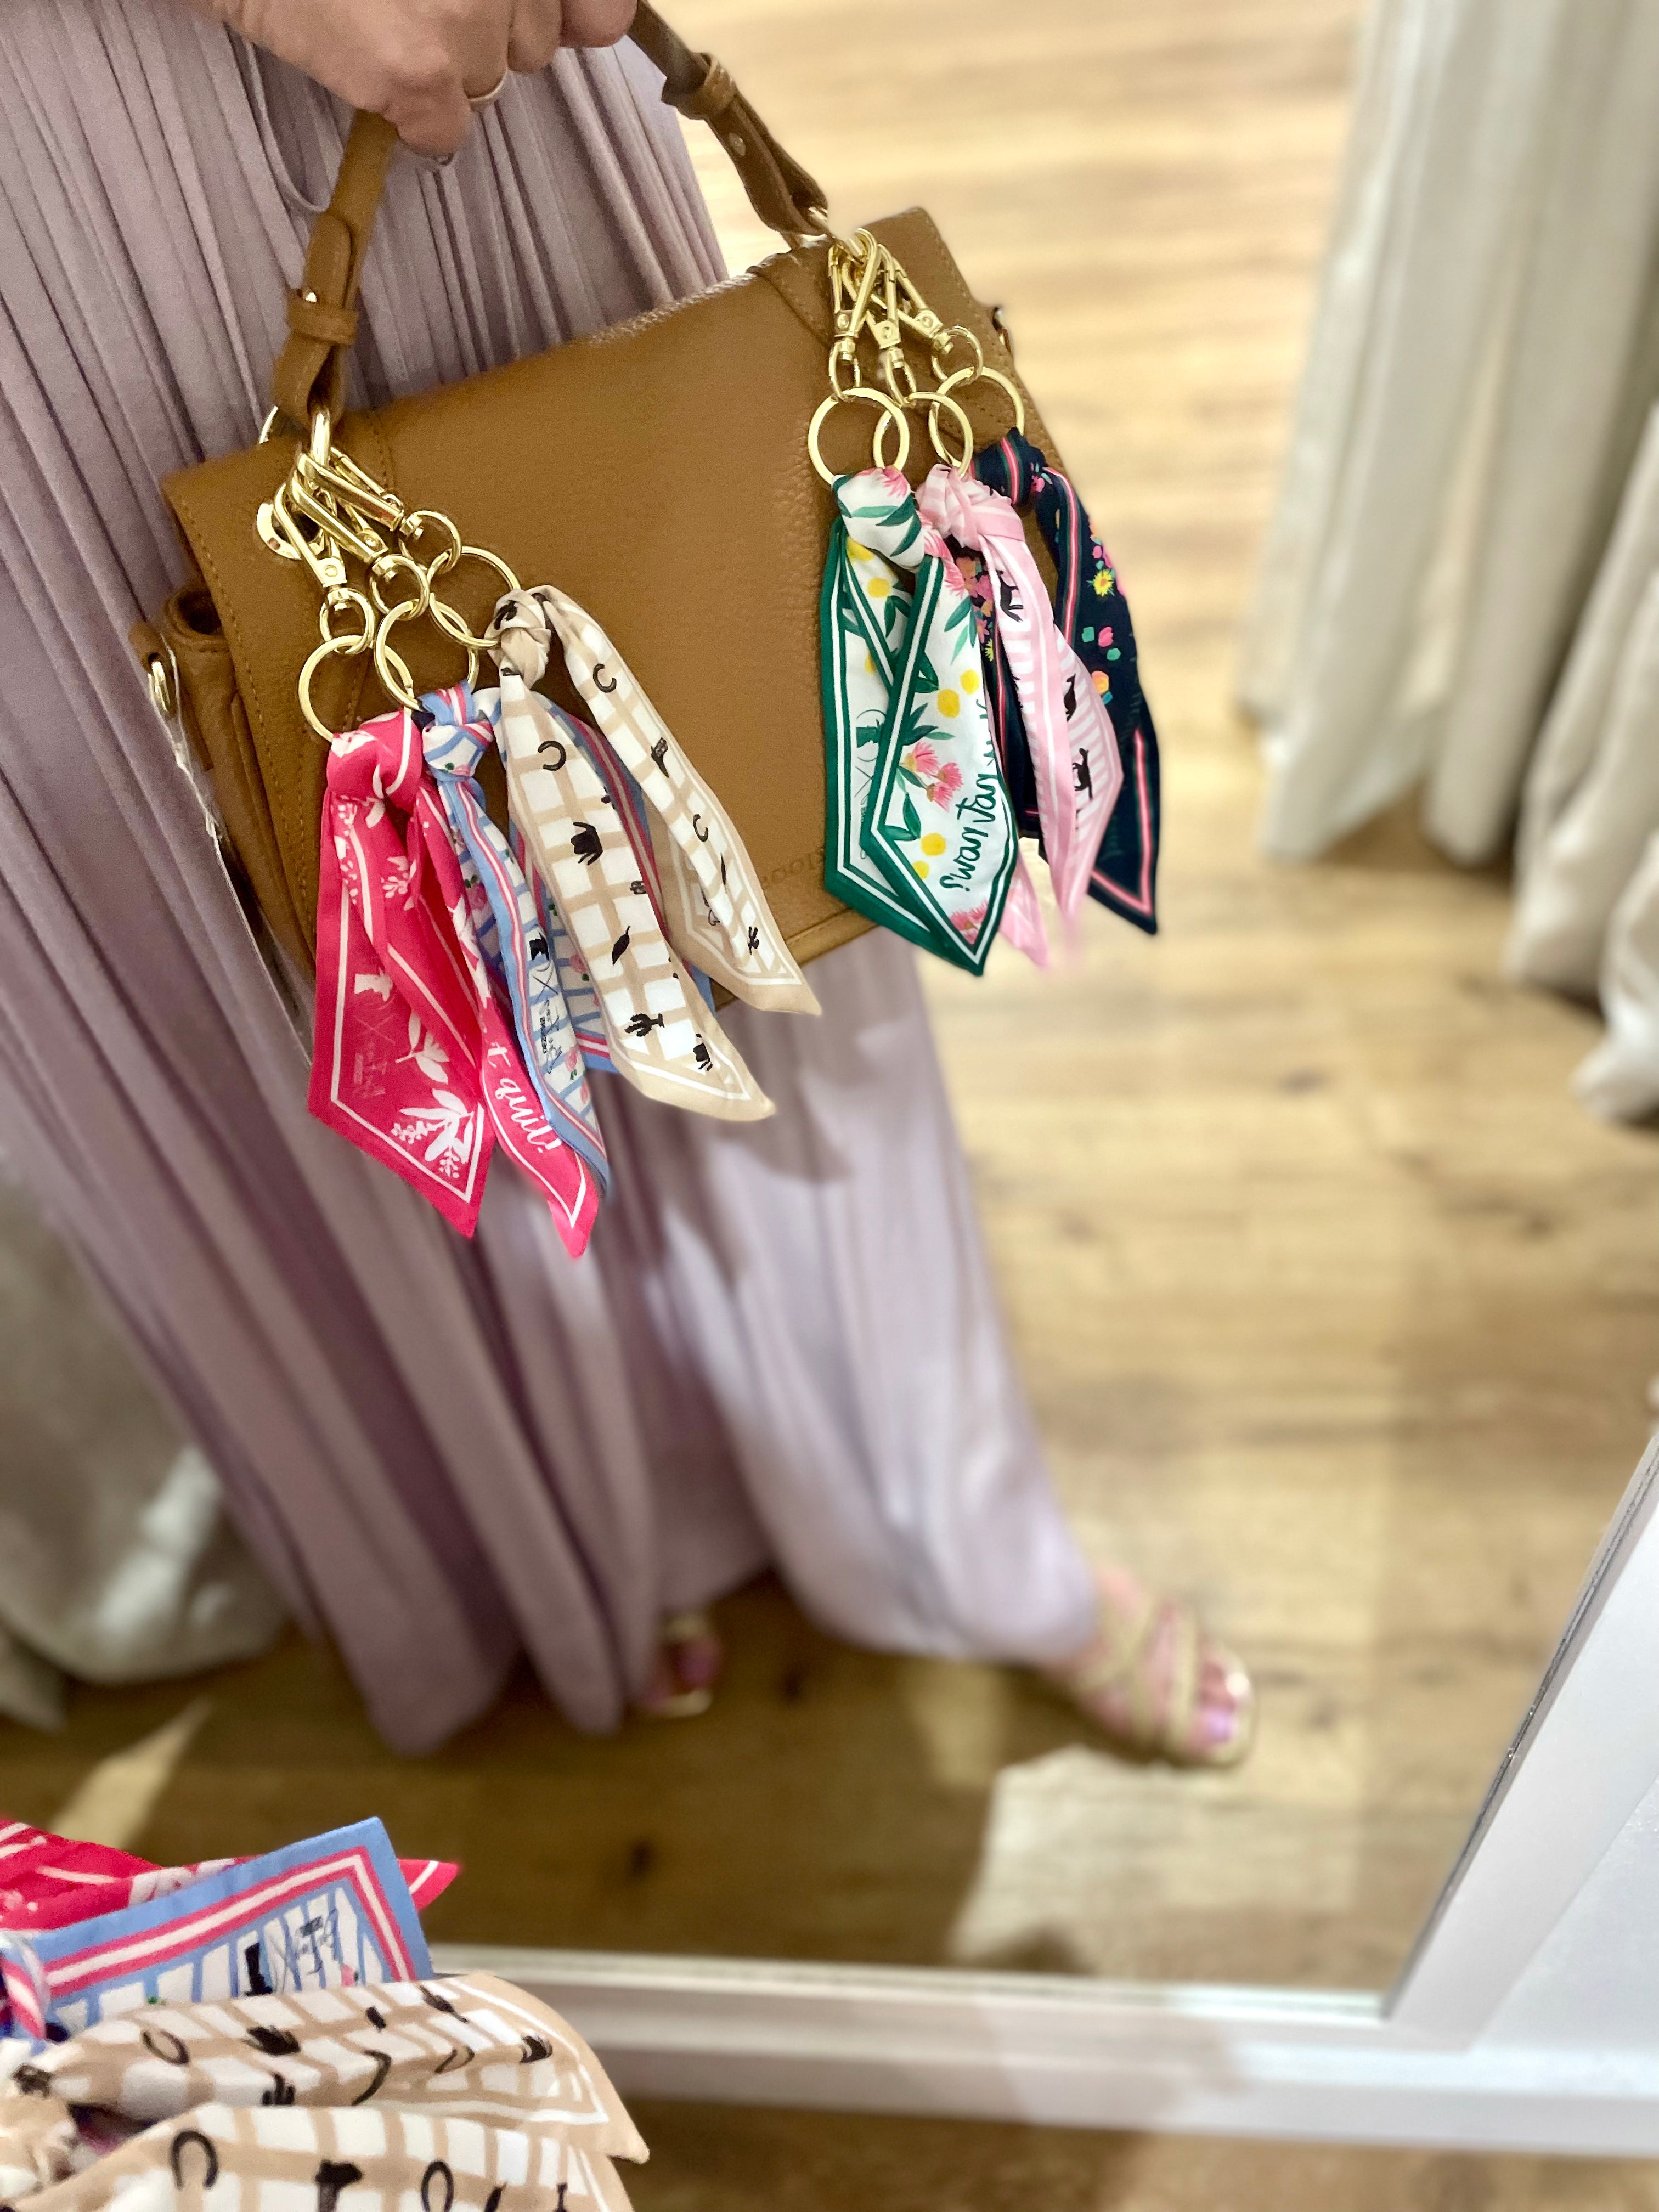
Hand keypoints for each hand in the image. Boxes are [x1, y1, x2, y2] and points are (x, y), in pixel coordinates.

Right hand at [196, 0, 637, 157]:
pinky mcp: (420, 73)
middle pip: (534, 44)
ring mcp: (467, 24)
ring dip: (448, 67)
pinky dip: (412, 118)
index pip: (598, 11)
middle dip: (490, 29)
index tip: (557, 18)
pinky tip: (367, 65)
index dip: (572, 15)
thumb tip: (602, 24)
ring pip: (490, 84)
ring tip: (379, 14)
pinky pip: (444, 132)